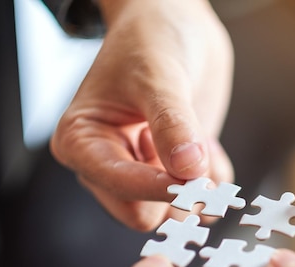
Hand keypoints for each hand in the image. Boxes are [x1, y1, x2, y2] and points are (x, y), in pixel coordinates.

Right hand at [50, 0, 233, 230]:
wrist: (173, 24)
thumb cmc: (149, 38)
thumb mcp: (159, 75)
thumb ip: (172, 124)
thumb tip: (188, 170)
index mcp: (82, 142)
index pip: (122, 191)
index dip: (162, 186)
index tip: (195, 173)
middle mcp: (108, 163)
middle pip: (144, 213)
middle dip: (178, 192)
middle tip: (201, 156)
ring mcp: (142, 170)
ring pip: (173, 212)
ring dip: (198, 185)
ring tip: (202, 142)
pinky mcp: (172, 169)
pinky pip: (198, 199)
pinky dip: (213, 178)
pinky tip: (209, 146)